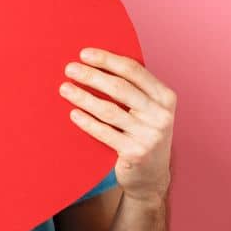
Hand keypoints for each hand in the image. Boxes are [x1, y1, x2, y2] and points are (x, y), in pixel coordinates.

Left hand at [60, 48, 175, 202]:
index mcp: (166, 97)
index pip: (134, 70)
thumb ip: (135, 89)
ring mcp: (149, 135)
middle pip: (120, 88)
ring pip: (109, 110)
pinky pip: (105, 133)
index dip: (108, 60)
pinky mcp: (135, 153)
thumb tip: (98, 63)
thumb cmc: (144, 134)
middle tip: (70, 69)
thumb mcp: (150, 110)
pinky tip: (73, 113)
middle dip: (92, 75)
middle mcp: (161, 115)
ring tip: (65, 89)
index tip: (85, 54)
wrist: (152, 177)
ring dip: (84, 97)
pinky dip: (87, 122)